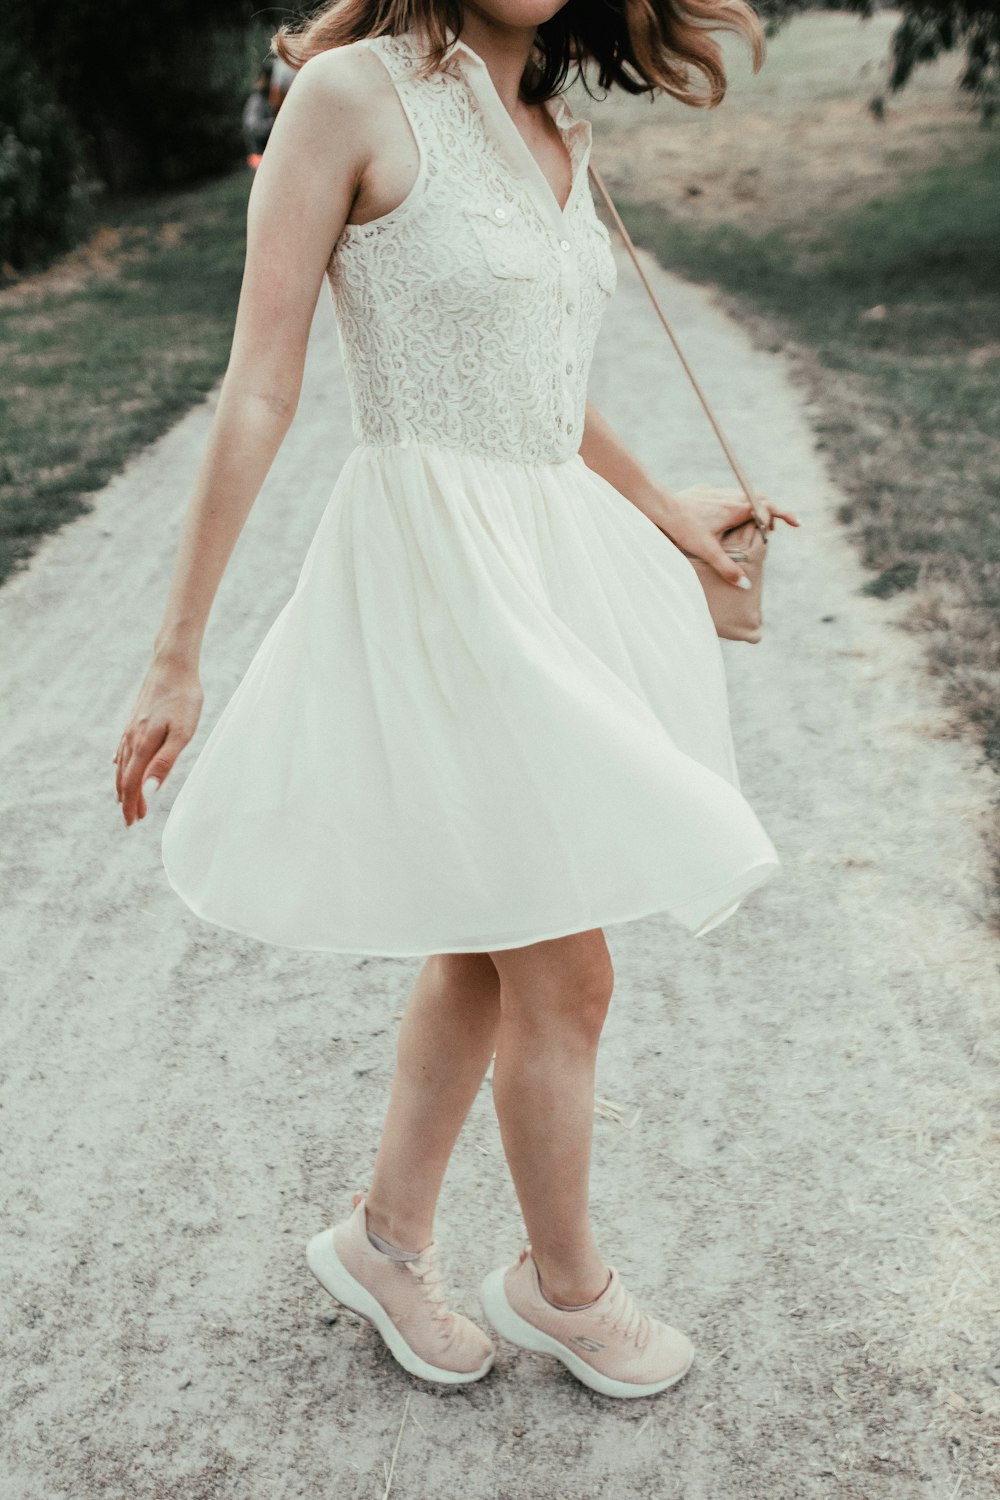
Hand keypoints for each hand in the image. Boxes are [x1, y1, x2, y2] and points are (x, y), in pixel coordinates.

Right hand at [113, 658, 203, 825]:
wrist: (173, 664)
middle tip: (131, 820)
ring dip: (122, 784)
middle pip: (124, 776)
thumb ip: (166, 761)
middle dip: (127, 799)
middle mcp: (132, 737)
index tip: (133, 822)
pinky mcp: (134, 718)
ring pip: (122, 762)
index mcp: (143, 744)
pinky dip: (120, 761)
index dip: (132, 804)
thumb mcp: (183, 733)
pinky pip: (123, 746)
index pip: (132, 783)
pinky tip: (117, 763)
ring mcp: (131, 727)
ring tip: (124, 799)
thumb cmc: (184, 698)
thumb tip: (151, 789)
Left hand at [652, 483, 799, 587]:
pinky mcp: (705, 492)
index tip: (797, 524)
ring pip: (744, 497)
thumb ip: (728, 568)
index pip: (769, 508)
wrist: (659, 506)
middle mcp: (731, 497)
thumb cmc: (683, 527)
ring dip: (752, 510)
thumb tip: (746, 585)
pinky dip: (735, 506)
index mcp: (737, 508)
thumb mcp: (707, 551)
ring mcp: (718, 492)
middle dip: (770, 513)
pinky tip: (726, 519)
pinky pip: (727, 496)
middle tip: (771, 531)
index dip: (785, 515)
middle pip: (760, 500)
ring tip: (752, 527)